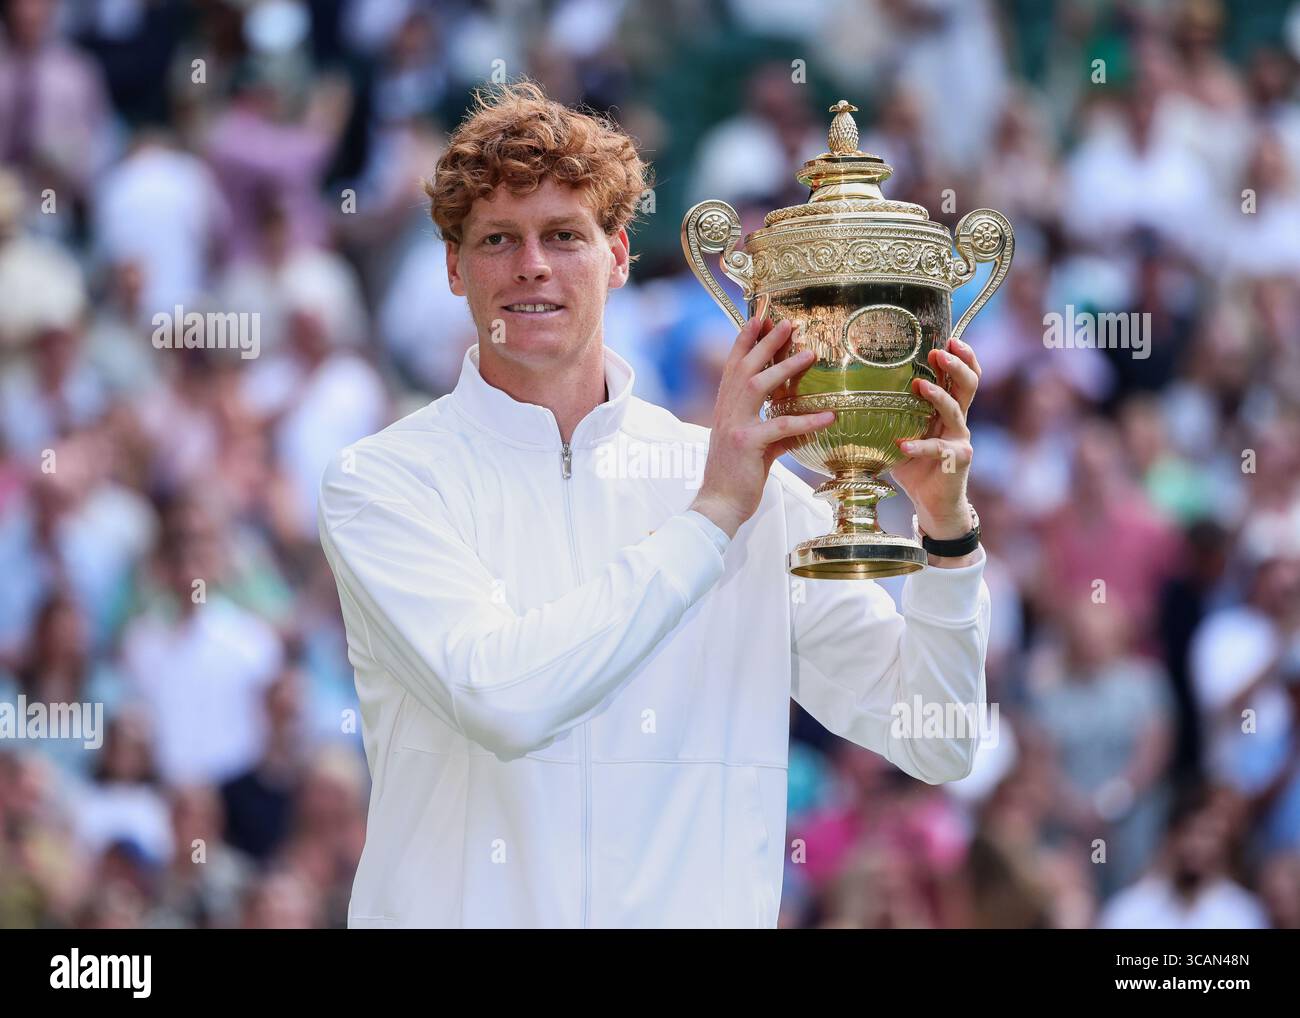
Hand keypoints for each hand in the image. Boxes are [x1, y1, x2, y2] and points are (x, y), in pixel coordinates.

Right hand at [691, 296, 835, 537]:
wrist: (718, 505)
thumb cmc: (735, 478)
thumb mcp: (752, 448)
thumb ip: (771, 432)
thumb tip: (796, 427)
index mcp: (725, 410)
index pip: (733, 366)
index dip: (745, 340)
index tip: (759, 317)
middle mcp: (726, 412)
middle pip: (745, 367)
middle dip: (765, 342)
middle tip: (787, 321)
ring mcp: (735, 427)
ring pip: (758, 386)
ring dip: (784, 367)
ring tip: (810, 353)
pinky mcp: (748, 445)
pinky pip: (781, 426)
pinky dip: (807, 420)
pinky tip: (829, 416)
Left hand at [890, 337, 981, 539]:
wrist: (931, 502)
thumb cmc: (914, 465)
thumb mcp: (900, 433)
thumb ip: (888, 414)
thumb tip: (850, 392)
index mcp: (947, 410)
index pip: (962, 377)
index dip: (961, 357)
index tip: (948, 338)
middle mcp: (958, 420)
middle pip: (968, 385)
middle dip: (956, 365)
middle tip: (939, 351)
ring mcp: (959, 439)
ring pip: (956, 411)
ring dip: (938, 395)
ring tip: (921, 385)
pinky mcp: (957, 460)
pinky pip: (938, 449)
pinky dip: (919, 446)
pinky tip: (903, 445)